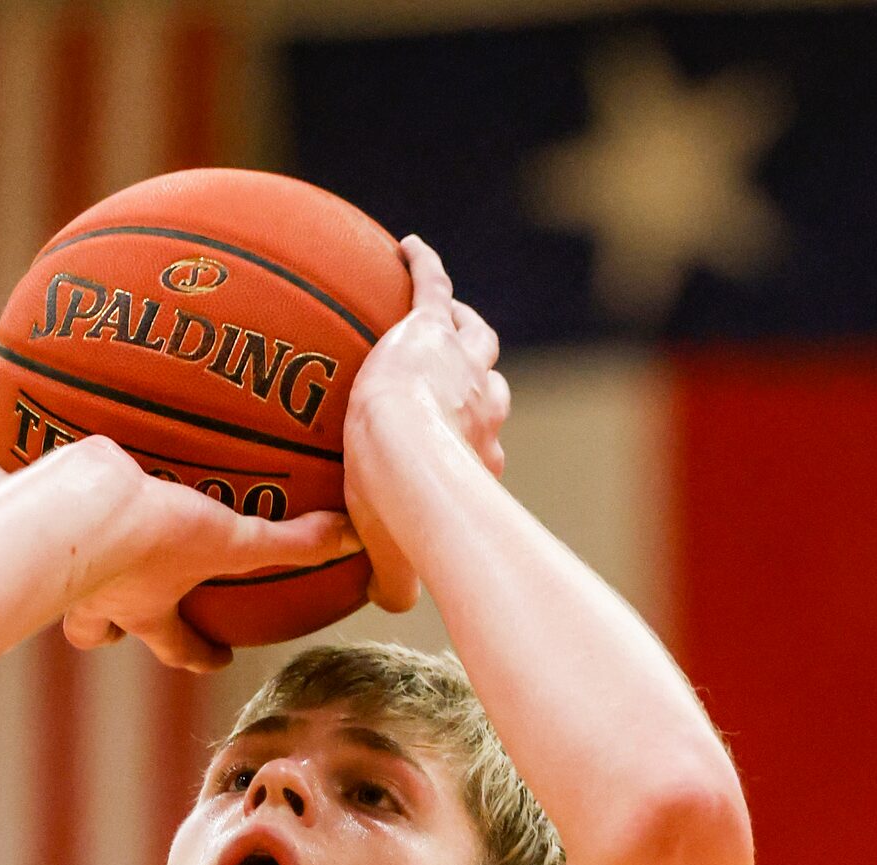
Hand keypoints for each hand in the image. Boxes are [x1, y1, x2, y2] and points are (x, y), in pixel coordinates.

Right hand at [0, 443, 358, 672]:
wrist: (66, 514)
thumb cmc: (145, 539)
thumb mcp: (227, 540)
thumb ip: (290, 543)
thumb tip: (355, 538)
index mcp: (143, 606)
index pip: (176, 644)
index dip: (199, 654)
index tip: (217, 656)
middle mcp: (93, 594)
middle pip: (94, 630)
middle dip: (102, 628)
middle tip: (110, 617)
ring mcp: (49, 563)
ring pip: (43, 579)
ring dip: (50, 563)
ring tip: (52, 531)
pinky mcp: (14, 515)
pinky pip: (3, 499)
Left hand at [343, 234, 510, 611]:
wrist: (403, 463)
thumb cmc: (403, 516)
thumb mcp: (396, 557)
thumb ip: (393, 580)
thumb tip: (389, 605)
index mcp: (476, 456)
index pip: (477, 447)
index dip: (465, 449)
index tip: (447, 456)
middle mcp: (482, 408)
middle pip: (486, 387)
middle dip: (475, 385)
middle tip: (453, 378)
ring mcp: (460, 366)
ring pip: (473, 336)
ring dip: (462, 326)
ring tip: (443, 314)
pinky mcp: (430, 329)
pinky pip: (431, 287)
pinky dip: (422, 266)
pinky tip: (405, 247)